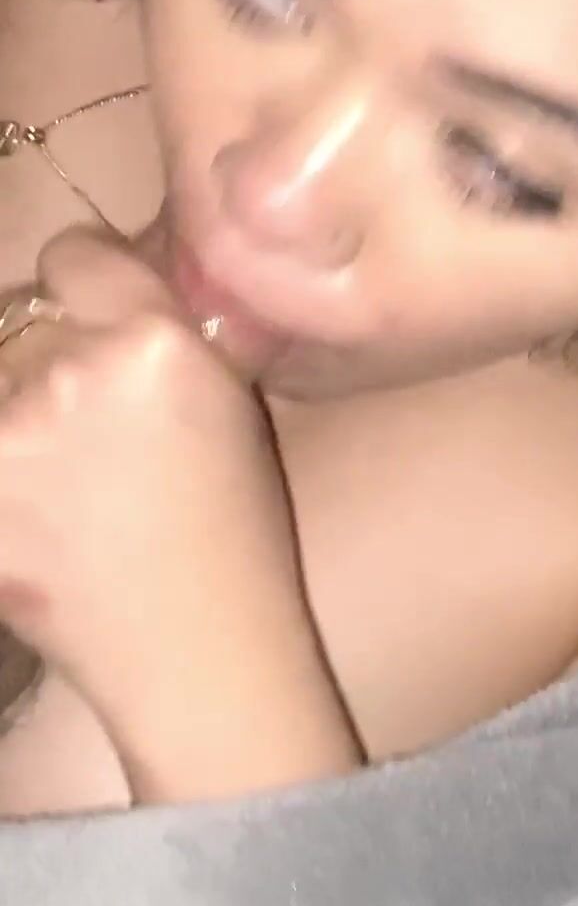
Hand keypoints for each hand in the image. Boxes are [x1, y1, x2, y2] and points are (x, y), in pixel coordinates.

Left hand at [0, 227, 360, 799]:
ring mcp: (12, 433)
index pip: (74, 253)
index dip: (81, 296)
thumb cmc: (227, 530)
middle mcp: (78, 370)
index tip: (91, 338)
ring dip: (12, 418)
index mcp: (158, 340)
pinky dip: (5, 470)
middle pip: (17, 318)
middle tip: (83, 440)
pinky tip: (35, 519)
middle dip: (37, 364)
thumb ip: (154, 325)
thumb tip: (87, 269)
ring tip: (60, 490)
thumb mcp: (223, 398)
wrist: (197, 651)